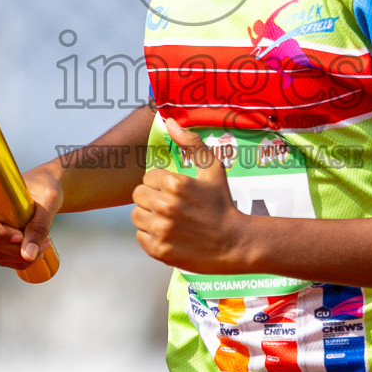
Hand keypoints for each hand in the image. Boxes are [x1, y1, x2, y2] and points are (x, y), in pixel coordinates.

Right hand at [0, 166, 60, 269]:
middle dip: (16, 249)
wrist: (43, 193)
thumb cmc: (43, 189)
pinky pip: (2, 258)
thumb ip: (39, 226)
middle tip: (43, 244)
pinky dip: (19, 260)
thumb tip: (28, 255)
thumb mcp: (47, 202)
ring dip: (21, 256)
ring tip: (44, 245)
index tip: (20, 237)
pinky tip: (36, 252)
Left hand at [131, 118, 251, 273]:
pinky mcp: (159, 250)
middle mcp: (166, 206)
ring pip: (137, 216)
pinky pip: (140, 237)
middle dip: (152, 199)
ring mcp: (162, 229)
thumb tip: (170, 121)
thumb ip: (191, 143)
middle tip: (171, 206)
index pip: (147, 178)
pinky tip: (170, 234)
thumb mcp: (213, 169)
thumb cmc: (222, 203)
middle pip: (138, 196)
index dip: (160, 184)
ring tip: (170, 220)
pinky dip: (151, 236)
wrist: (234, 242)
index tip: (175, 192)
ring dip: (149, 217)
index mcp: (175, 183)